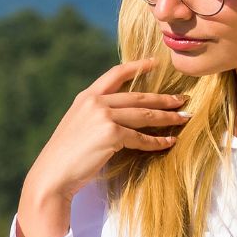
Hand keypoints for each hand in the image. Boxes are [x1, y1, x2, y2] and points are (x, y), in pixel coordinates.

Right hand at [24, 59, 188, 205]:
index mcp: (86, 97)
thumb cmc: (65, 156)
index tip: (154, 62)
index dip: (137, 66)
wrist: (53, 174)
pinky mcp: (111, 134)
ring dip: (167, 117)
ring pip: (144, 114)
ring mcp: (103, 116)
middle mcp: (95, 102)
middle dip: (163, 98)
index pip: (115, 74)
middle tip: (182, 99)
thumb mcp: (78, 125)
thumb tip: (120, 114)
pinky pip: (141, 137)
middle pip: (137, 96)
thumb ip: (95, 114)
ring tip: (183, 118)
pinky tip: (169, 142)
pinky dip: (157, 141)